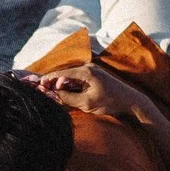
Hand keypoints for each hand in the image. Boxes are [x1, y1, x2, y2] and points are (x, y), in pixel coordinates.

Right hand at [25, 62, 142, 119]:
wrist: (131, 101)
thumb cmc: (110, 102)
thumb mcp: (87, 103)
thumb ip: (68, 97)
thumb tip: (53, 94)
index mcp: (86, 71)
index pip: (61, 74)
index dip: (48, 80)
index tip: (37, 85)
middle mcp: (88, 68)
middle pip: (64, 74)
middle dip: (53, 82)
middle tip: (41, 89)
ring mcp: (92, 71)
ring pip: (70, 78)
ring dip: (61, 85)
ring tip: (50, 92)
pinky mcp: (95, 77)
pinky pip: (78, 80)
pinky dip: (70, 86)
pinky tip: (64, 93)